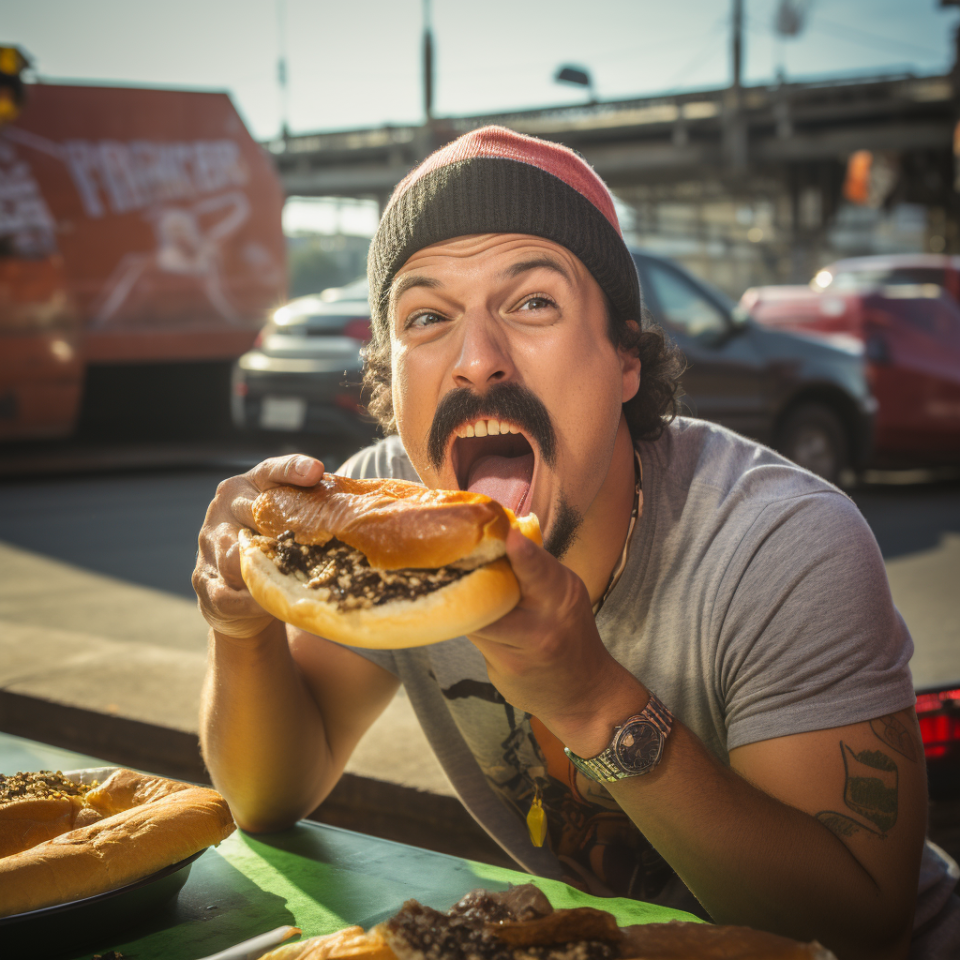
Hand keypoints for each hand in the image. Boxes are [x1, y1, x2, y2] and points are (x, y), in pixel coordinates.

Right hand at [193, 454, 324, 638]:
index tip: (317, 471)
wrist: (237, 593)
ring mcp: (210, 544)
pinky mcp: (207, 582)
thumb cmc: (274, 546)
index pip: (272, 471)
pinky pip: (231, 593)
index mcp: (249, 485)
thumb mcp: (289, 521)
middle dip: (282, 526)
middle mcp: (224, 509)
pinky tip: (273, 605)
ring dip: (265, 568)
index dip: (294, 470)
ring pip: (236, 556)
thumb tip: (361, 509)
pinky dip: (254, 601)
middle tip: (314, 540)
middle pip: (254, 513)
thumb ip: (312, 508)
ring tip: (293, 577)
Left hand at [468, 528, 646, 753]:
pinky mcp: (505, 668)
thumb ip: (535, 570)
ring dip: (461, 600)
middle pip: (497, 591)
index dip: (521, 552)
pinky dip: (466, 623)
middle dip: (471, 573)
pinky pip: (475, 637)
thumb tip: (498, 534)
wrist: (584, 693)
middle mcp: (547, 621)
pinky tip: (461, 615)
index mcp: (563, 593)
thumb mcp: (564, 595)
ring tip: (448, 583)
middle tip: (451, 556)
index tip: (507, 534)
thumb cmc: (570, 633)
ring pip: (477, 615)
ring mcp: (525, 648)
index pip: (539, 569)